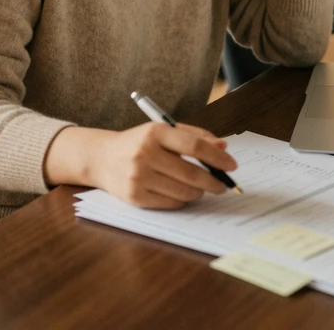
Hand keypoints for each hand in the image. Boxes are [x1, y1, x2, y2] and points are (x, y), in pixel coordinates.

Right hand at [88, 122, 237, 208]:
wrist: (102, 158)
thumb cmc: (139, 142)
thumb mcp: (163, 130)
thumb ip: (194, 136)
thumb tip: (223, 147)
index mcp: (156, 132)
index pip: (194, 146)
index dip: (217, 158)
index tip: (232, 166)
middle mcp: (145, 154)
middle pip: (191, 173)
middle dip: (213, 181)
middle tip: (222, 184)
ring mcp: (139, 177)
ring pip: (183, 191)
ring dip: (199, 192)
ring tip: (201, 188)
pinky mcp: (135, 197)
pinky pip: (171, 203)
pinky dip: (183, 200)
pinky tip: (183, 193)